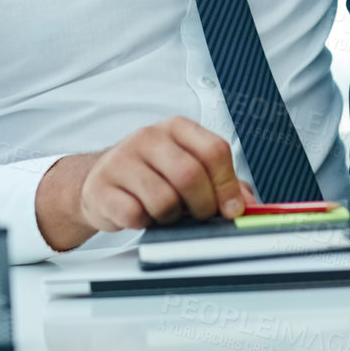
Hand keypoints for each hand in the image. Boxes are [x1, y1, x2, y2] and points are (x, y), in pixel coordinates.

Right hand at [80, 116, 253, 230]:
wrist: (102, 180)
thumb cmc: (152, 174)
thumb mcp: (188, 167)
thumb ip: (222, 182)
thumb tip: (247, 203)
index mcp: (177, 127)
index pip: (214, 150)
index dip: (227, 185)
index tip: (232, 209)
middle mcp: (149, 137)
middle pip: (190, 175)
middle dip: (202, 205)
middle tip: (198, 215)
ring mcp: (122, 160)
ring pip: (164, 200)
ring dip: (171, 217)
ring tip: (165, 212)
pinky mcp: (102, 187)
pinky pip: (135, 215)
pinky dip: (144, 223)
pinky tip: (141, 215)